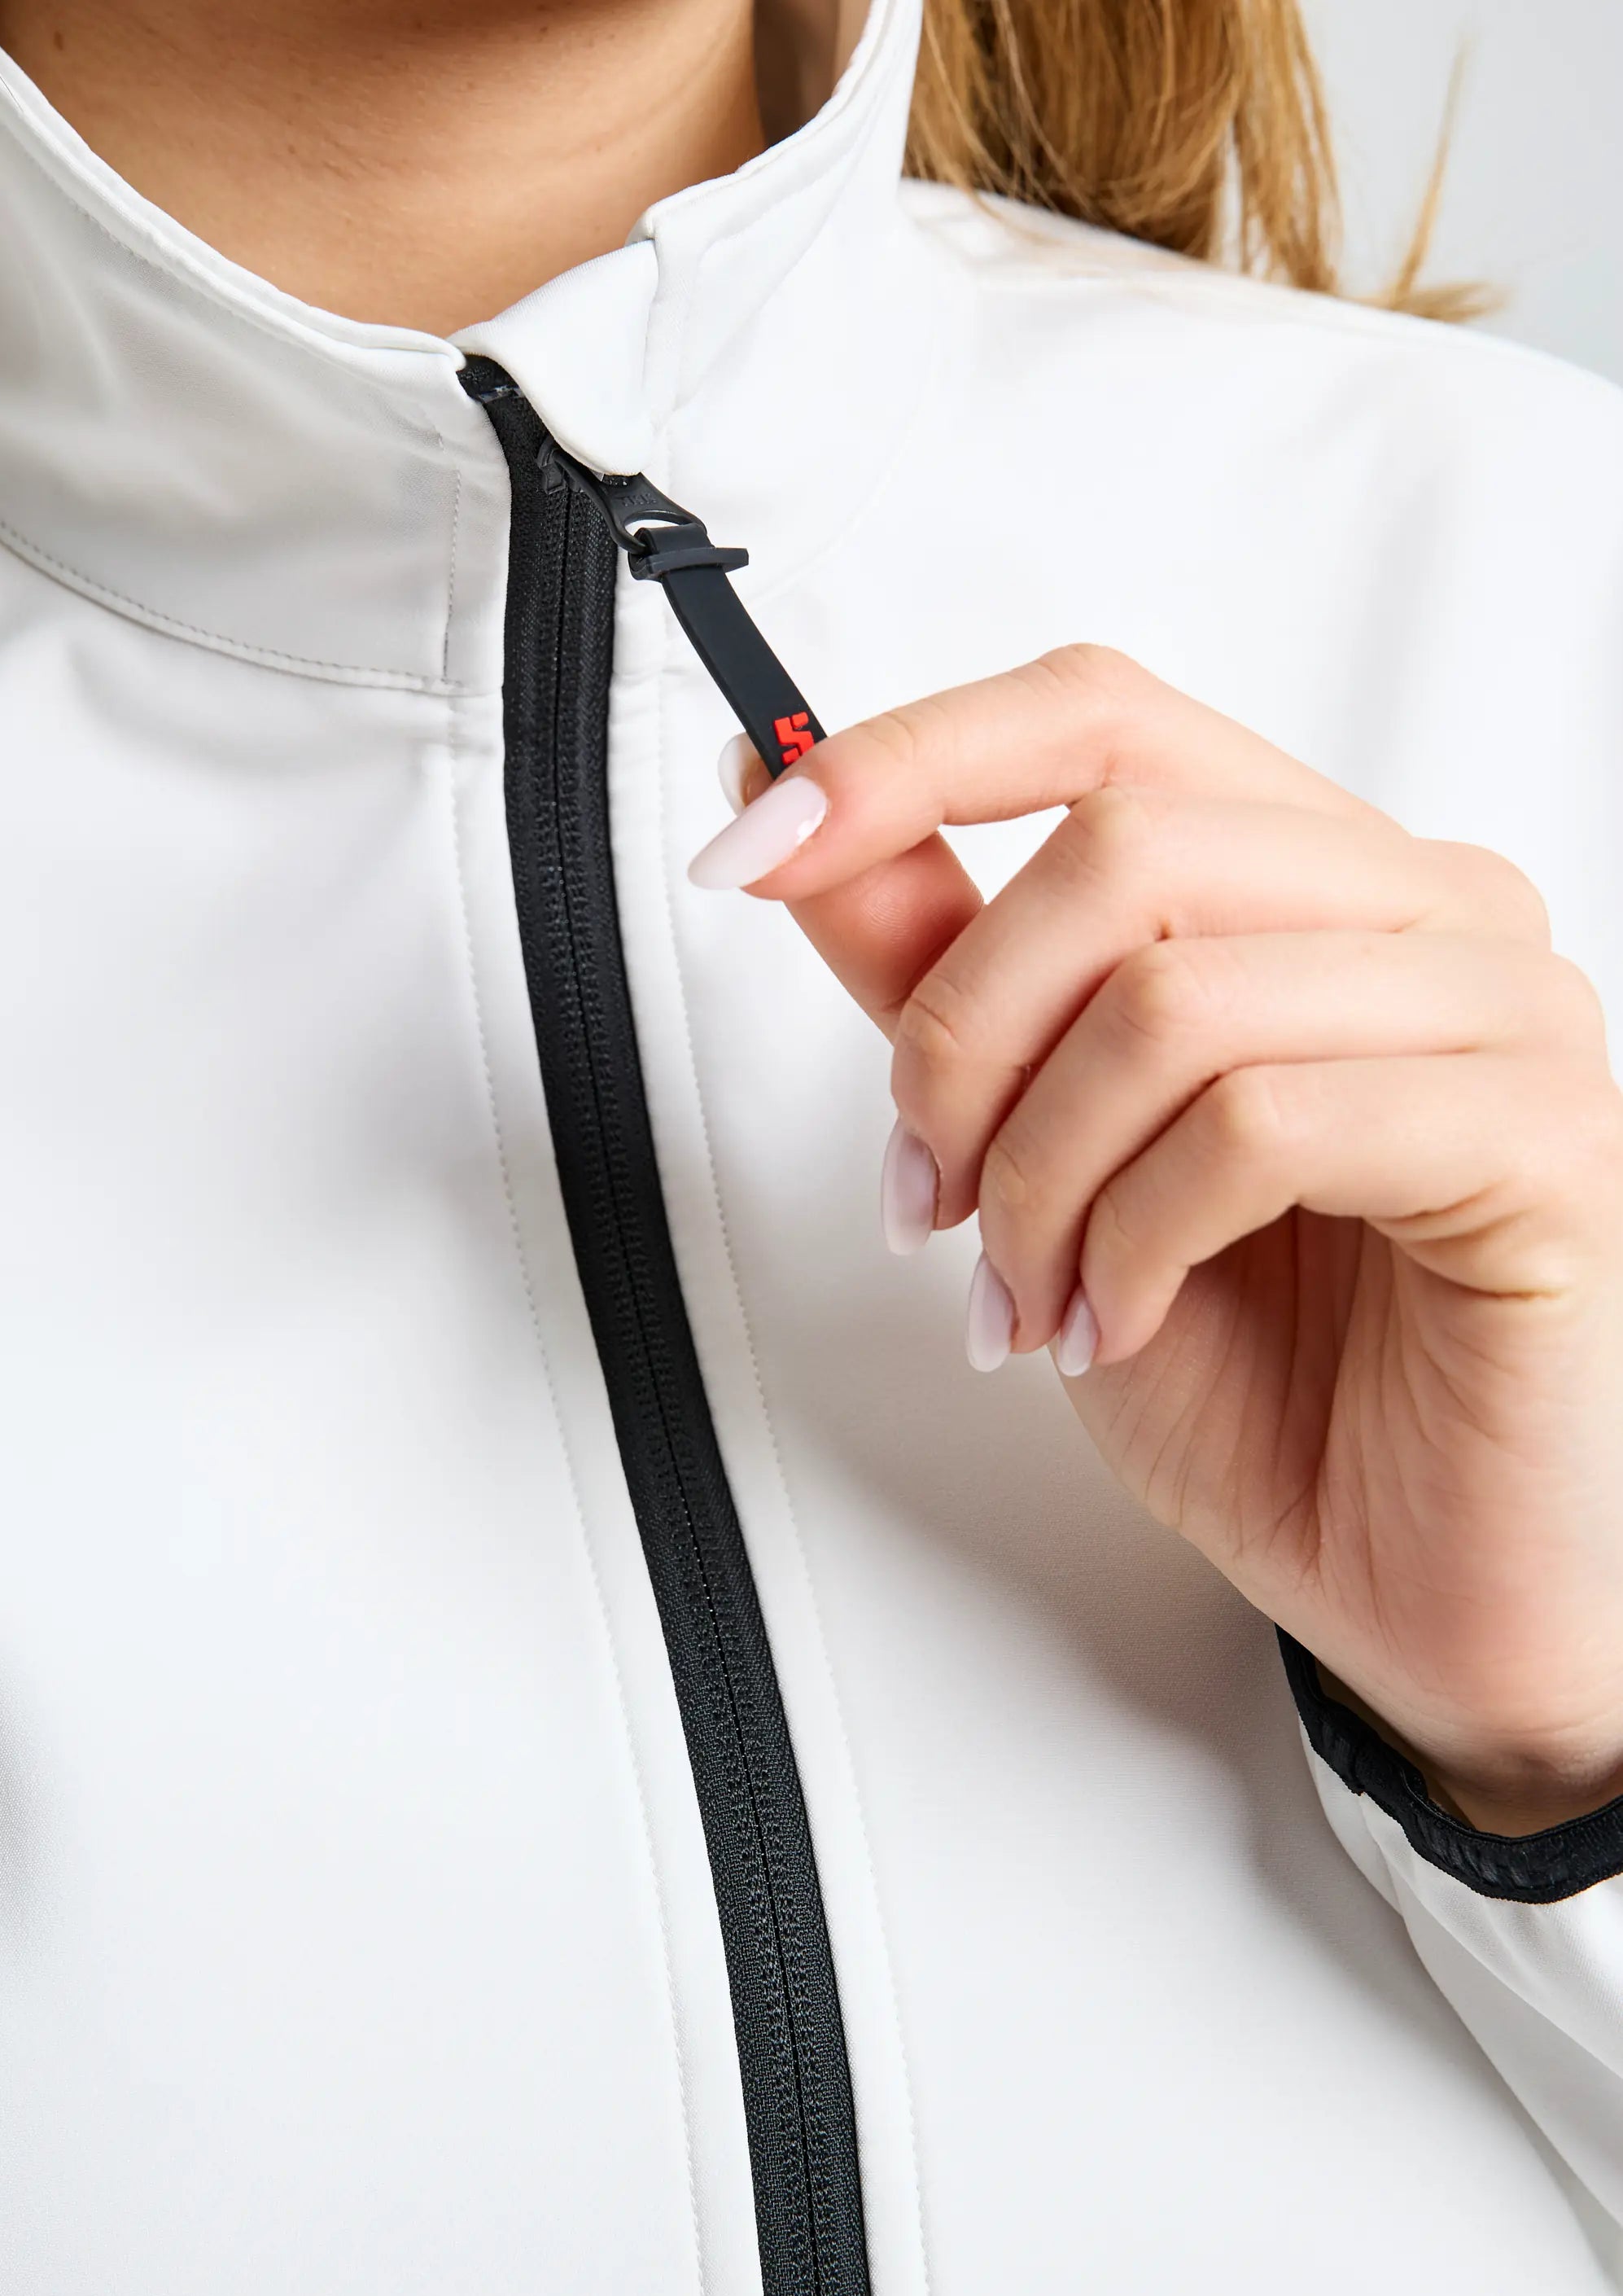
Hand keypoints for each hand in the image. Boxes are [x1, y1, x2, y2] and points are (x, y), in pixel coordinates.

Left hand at [693, 647, 1622, 1833]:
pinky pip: (1261, 1121)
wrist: (1420, 1580)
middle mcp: (1423, 909)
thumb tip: (794, 816)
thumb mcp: (1044, 1151)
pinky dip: (1136, 1238)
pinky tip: (1126, 1319)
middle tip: (926, 1195)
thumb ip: (940, 973)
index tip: (753, 844)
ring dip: (1037, 1177)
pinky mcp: (1542, 1135)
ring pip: (1175, 998)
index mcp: (1311, 880)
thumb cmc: (1272, 1378)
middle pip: (1121, 844)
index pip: (1104, 715)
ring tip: (1030, 1297)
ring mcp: (1505, 1010)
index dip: (908, 758)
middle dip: (961, 1040)